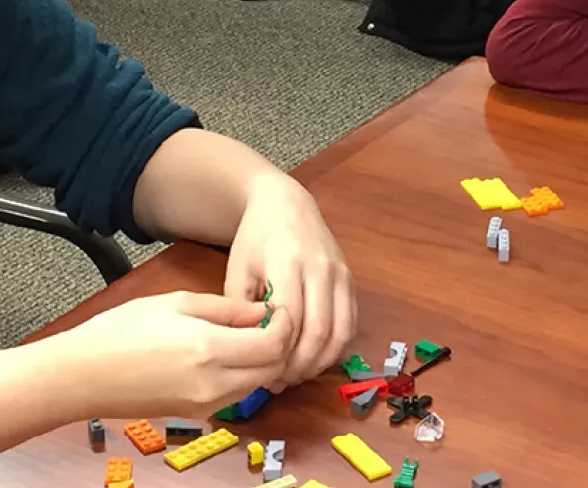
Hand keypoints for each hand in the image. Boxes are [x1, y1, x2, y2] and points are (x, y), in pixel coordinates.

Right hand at [50, 290, 294, 417]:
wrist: (83, 375)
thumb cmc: (121, 330)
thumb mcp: (176, 302)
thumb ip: (226, 308)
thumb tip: (262, 311)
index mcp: (210, 349)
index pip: (274, 344)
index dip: (285, 324)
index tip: (279, 308)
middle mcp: (214, 384)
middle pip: (273, 369)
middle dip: (280, 344)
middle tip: (269, 320)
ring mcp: (206, 405)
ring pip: (257, 384)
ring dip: (263, 361)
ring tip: (247, 334)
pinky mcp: (197, 415)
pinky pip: (236, 394)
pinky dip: (244, 375)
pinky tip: (227, 354)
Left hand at [224, 177, 355, 393]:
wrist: (285, 205)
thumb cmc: (255, 239)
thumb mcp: (236, 271)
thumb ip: (241, 311)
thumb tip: (250, 354)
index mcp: (288, 263)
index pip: (291, 320)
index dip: (278, 354)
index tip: (263, 373)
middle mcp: (322, 269)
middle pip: (320, 331)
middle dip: (300, 365)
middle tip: (280, 382)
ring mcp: (341, 274)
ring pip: (341, 332)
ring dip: (320, 362)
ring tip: (296, 375)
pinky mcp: (351, 282)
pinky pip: (350, 324)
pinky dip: (335, 348)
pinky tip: (314, 358)